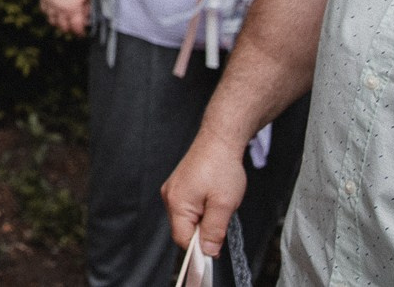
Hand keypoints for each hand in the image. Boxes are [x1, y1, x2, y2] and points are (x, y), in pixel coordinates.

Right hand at [40, 0, 91, 35]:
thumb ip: (87, 9)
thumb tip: (86, 18)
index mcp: (73, 10)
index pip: (76, 28)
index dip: (80, 33)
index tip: (82, 34)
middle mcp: (60, 9)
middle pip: (62, 27)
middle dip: (69, 30)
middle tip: (73, 29)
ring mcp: (50, 3)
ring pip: (51, 21)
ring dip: (57, 23)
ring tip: (62, 22)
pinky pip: (43, 10)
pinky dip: (48, 13)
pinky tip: (53, 12)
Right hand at [162, 132, 247, 259]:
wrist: (219, 141)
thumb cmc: (222, 168)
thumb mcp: (224, 205)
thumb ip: (214, 231)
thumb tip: (208, 252)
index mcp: (177, 203)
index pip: (182, 239)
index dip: (200, 248)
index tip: (217, 247)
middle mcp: (169, 197)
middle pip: (183, 230)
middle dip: (202, 232)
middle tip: (221, 220)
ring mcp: (172, 190)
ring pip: (186, 219)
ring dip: (202, 221)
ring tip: (218, 206)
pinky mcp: (178, 186)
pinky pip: (187, 208)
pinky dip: (200, 211)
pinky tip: (212, 200)